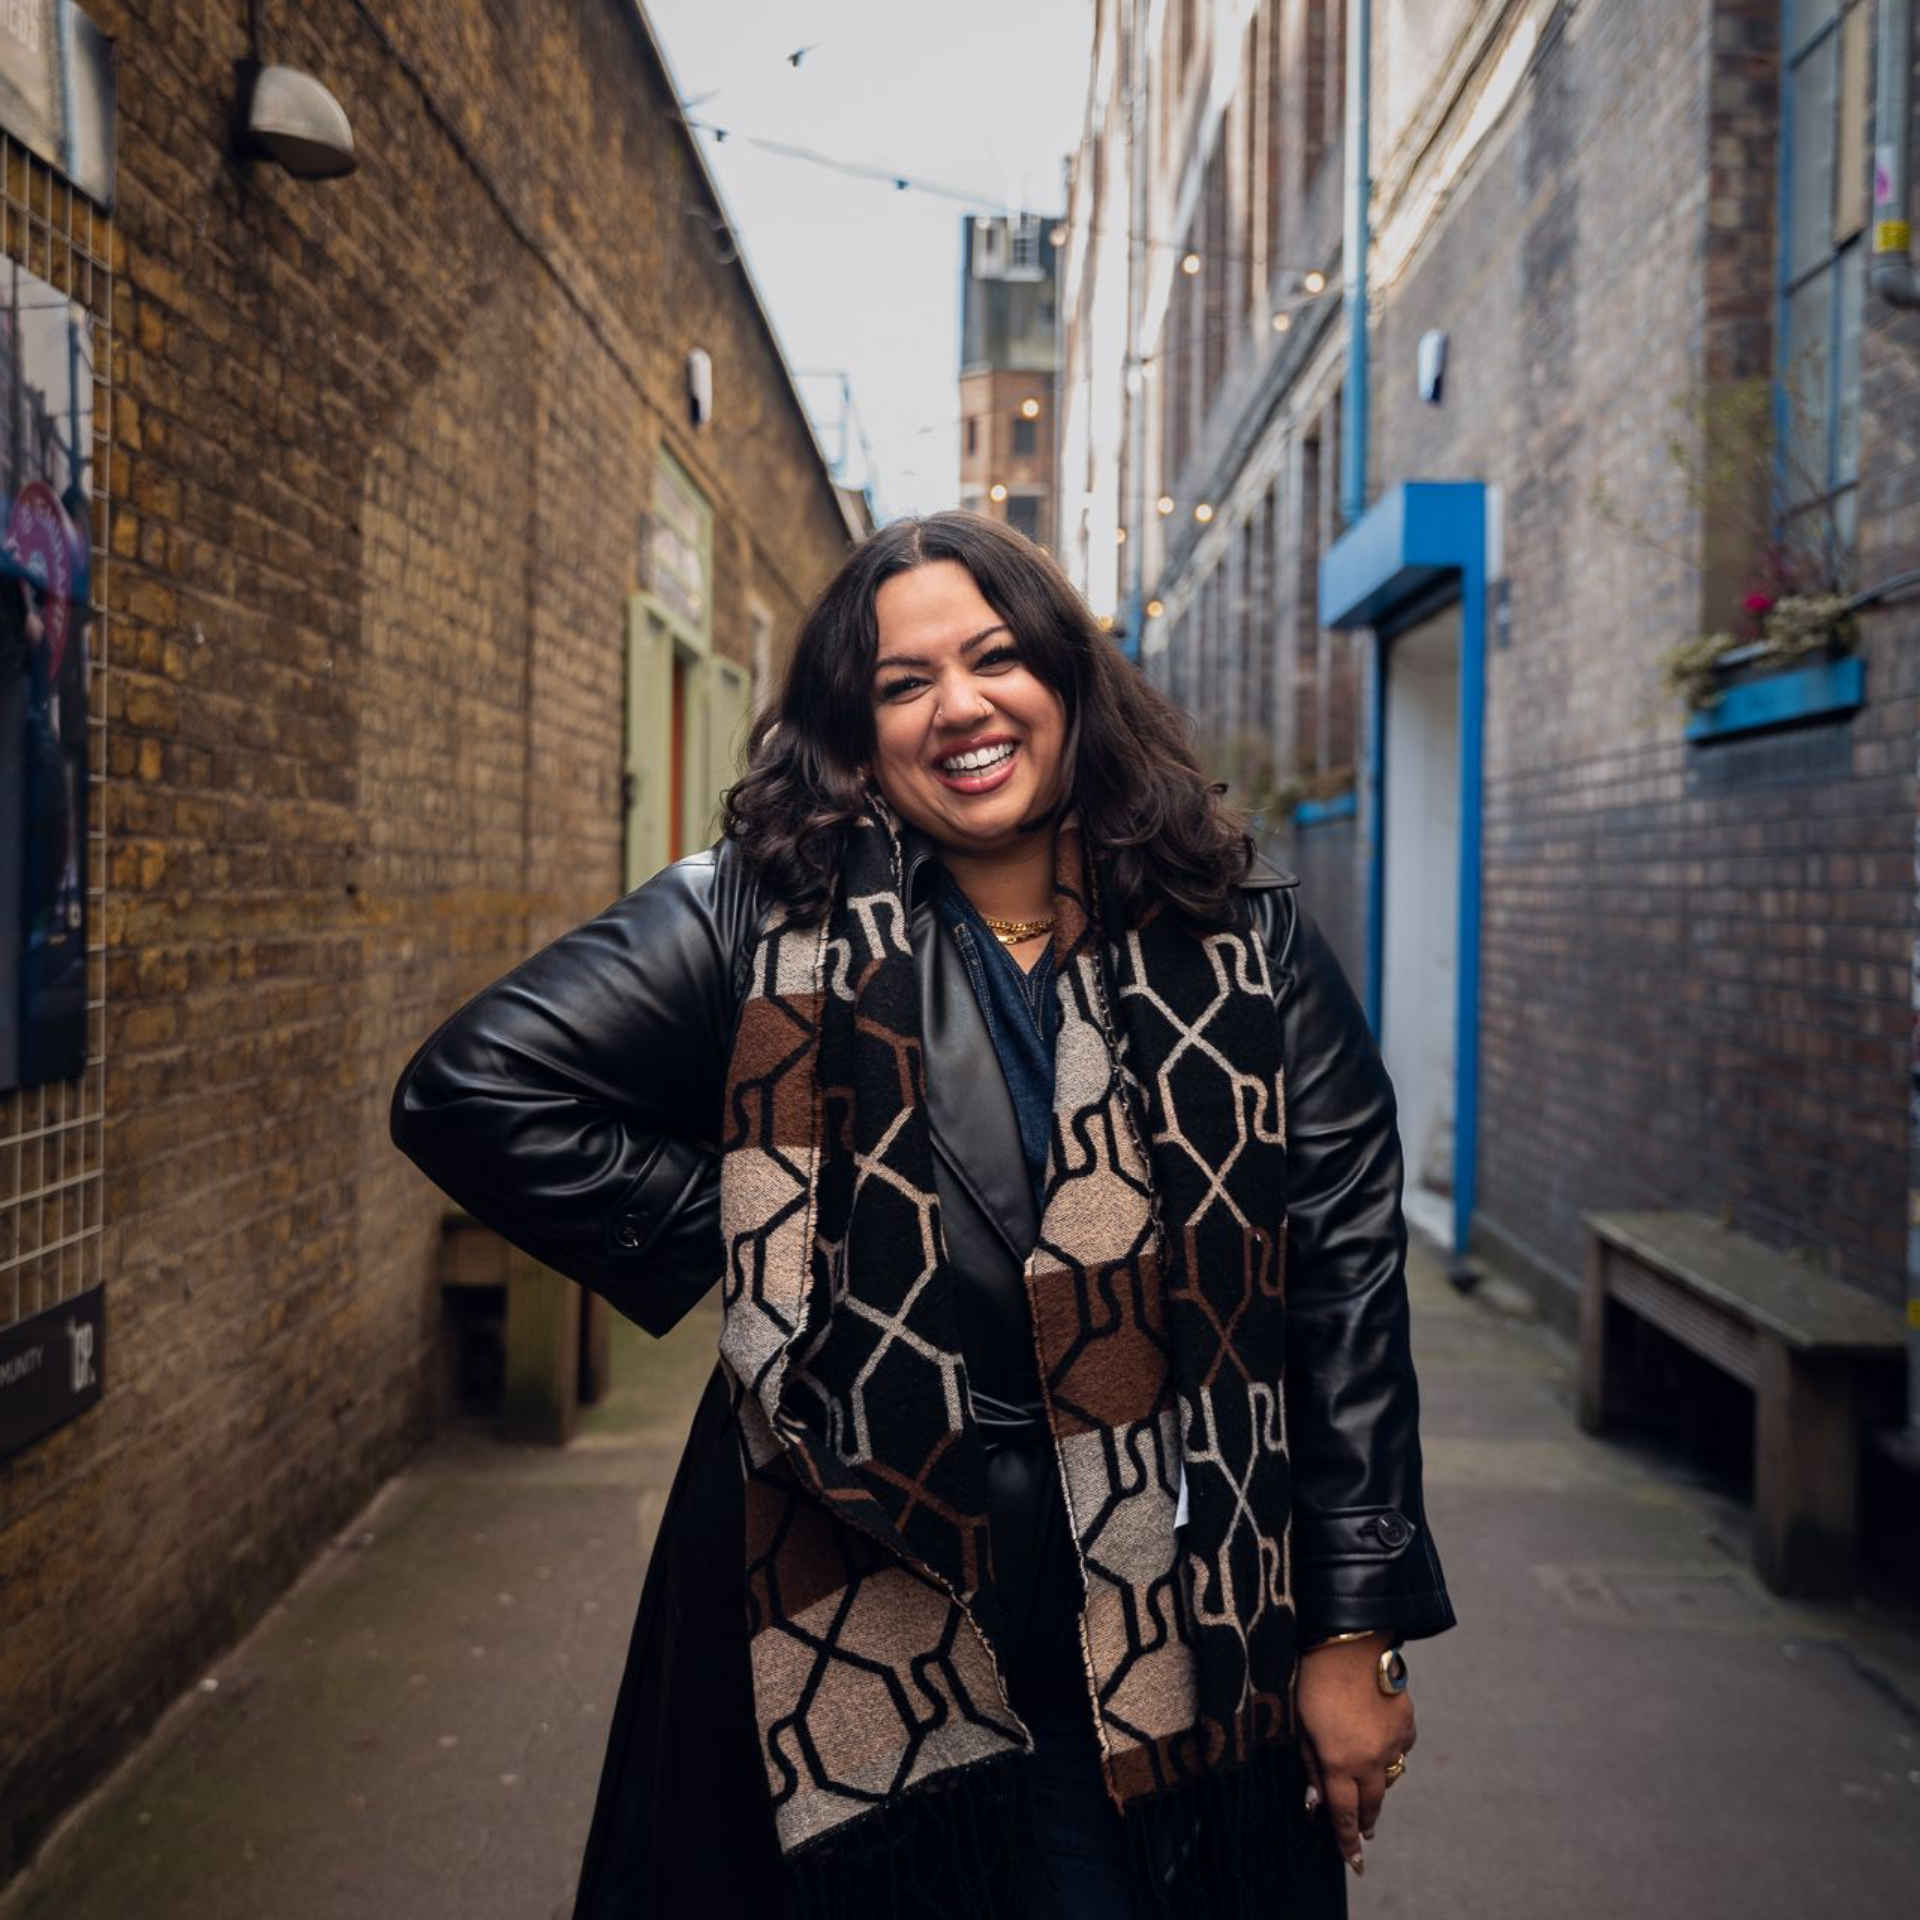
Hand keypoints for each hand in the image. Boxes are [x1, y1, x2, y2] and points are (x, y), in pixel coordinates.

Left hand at [1296, 1634, 1415, 1875]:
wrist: (1349, 1641)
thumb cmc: (1313, 1681)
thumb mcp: (1301, 1726)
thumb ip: (1310, 1766)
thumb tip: (1315, 1804)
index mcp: (1340, 1762)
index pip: (1344, 1814)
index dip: (1347, 1840)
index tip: (1354, 1861)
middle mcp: (1371, 1759)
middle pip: (1372, 1803)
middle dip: (1365, 1818)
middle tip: (1363, 1830)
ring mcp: (1392, 1741)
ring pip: (1389, 1777)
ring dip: (1377, 1783)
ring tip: (1367, 1784)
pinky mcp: (1407, 1722)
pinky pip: (1400, 1749)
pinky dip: (1389, 1751)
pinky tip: (1378, 1739)